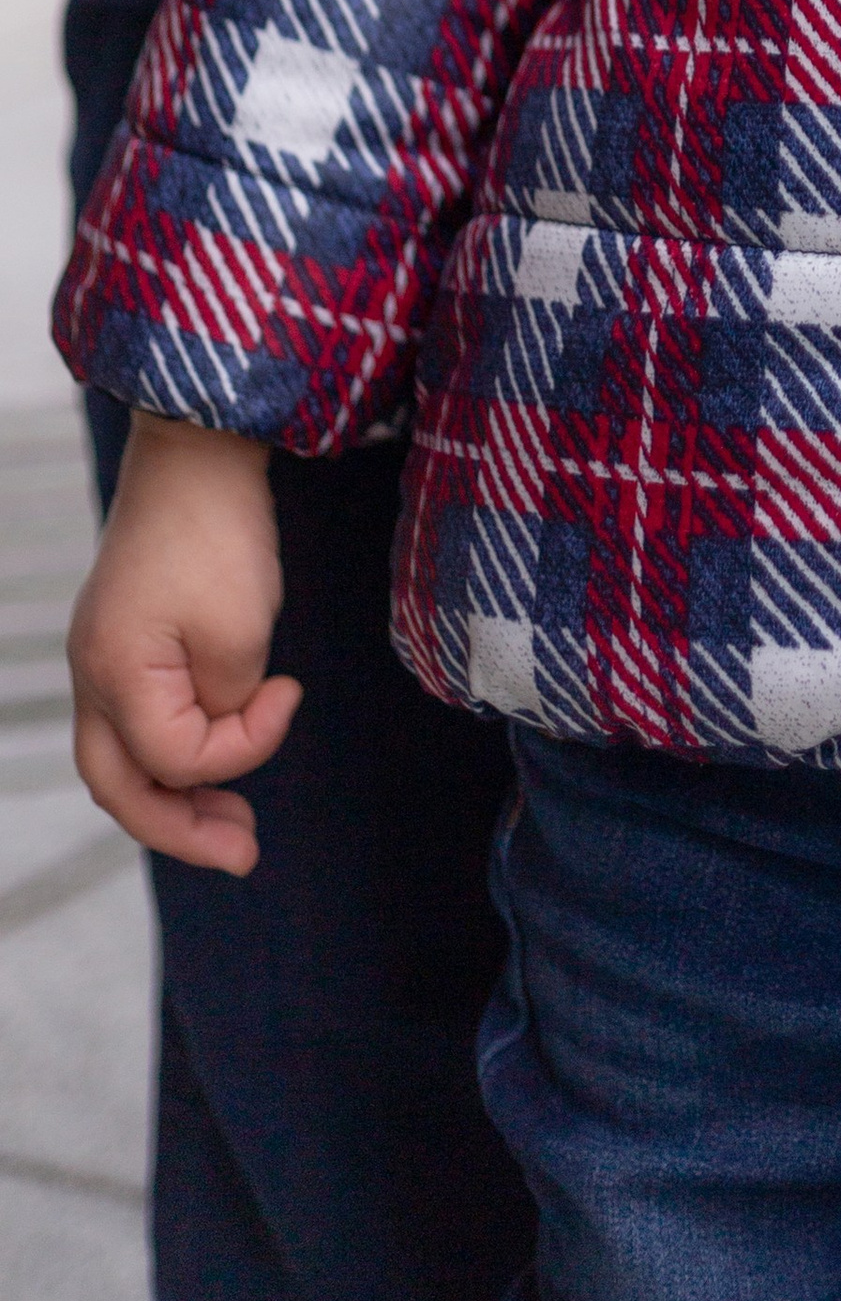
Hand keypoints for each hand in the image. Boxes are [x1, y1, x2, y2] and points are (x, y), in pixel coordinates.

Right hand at [68, 417, 299, 874]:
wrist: (198, 445)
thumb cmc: (219, 532)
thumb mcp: (239, 629)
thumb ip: (227, 705)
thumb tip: (221, 732)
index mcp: (112, 675)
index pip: (173, 758)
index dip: (242, 747)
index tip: (289, 693)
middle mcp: (91, 673)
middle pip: (119, 783)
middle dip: (181, 828)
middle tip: (243, 854)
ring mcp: (102, 654)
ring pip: (124, 757)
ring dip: (178, 793)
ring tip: (233, 824)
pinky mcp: (124, 636)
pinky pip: (138, 718)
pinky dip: (175, 749)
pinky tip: (216, 754)